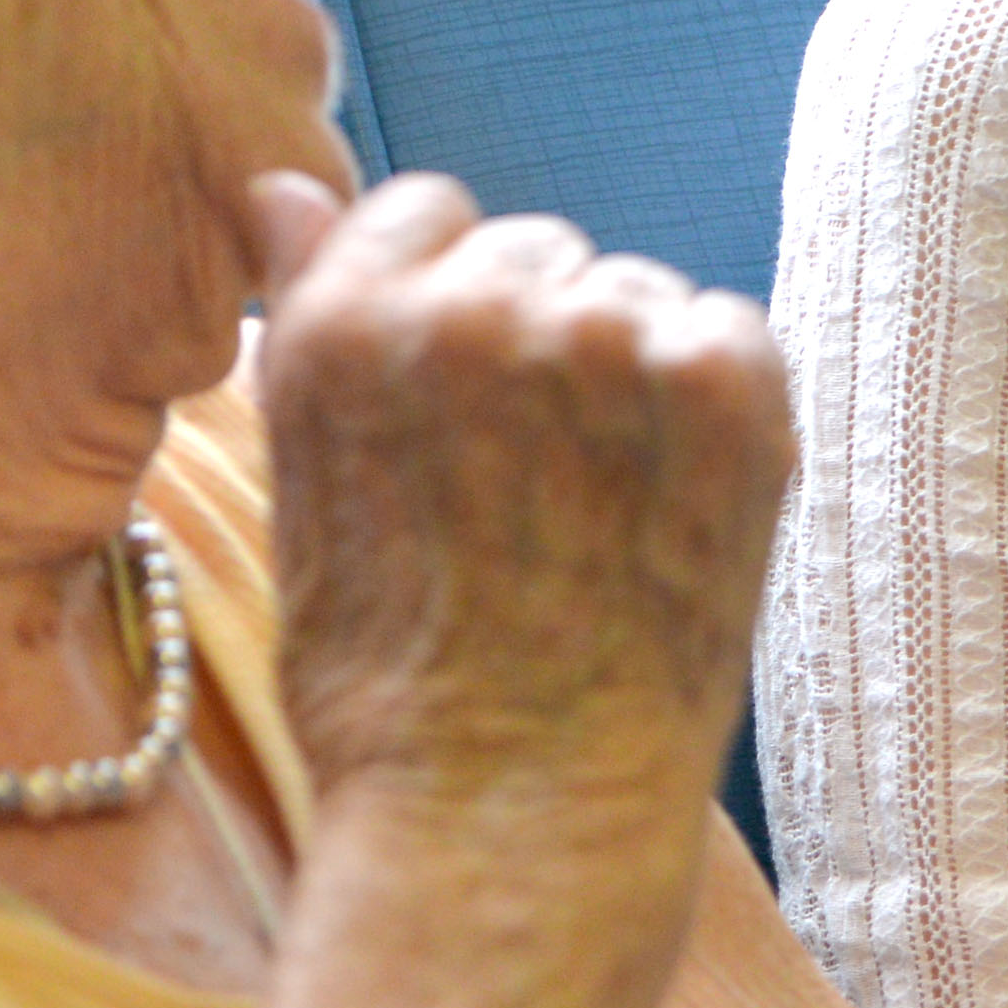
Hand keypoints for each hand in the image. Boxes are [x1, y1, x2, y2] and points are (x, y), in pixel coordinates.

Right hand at [244, 172, 793, 811]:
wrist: (515, 820)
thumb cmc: (394, 684)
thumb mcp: (305, 493)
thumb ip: (312, 320)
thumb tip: (284, 187)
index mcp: (348, 320)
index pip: (423, 211)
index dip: (443, 308)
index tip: (455, 411)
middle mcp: (474, 305)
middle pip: (534, 250)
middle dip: (537, 344)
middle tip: (527, 489)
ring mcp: (607, 338)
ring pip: (631, 293)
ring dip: (628, 377)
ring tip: (596, 516)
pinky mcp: (723, 384)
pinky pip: (723, 336)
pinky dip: (712, 411)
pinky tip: (667, 514)